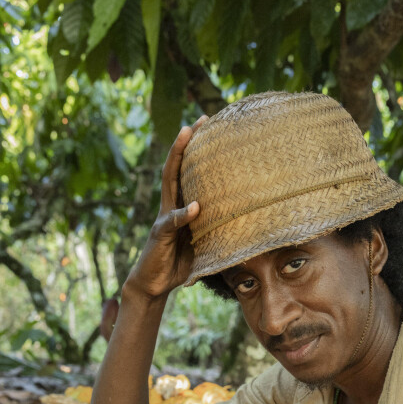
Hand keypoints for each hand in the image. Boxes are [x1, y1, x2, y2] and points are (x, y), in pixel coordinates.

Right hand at [125, 116, 206, 299]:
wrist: (154, 284)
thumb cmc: (179, 263)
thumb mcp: (204, 246)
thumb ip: (217, 233)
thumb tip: (248, 228)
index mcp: (181, 207)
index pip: (188, 174)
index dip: (196, 152)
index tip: (208, 128)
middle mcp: (171, 206)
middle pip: (176, 167)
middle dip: (186, 142)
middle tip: (199, 119)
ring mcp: (164, 218)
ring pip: (169, 182)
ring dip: (177, 157)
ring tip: (186, 135)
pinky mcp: (160, 235)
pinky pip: (172, 222)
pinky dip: (183, 215)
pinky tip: (195, 207)